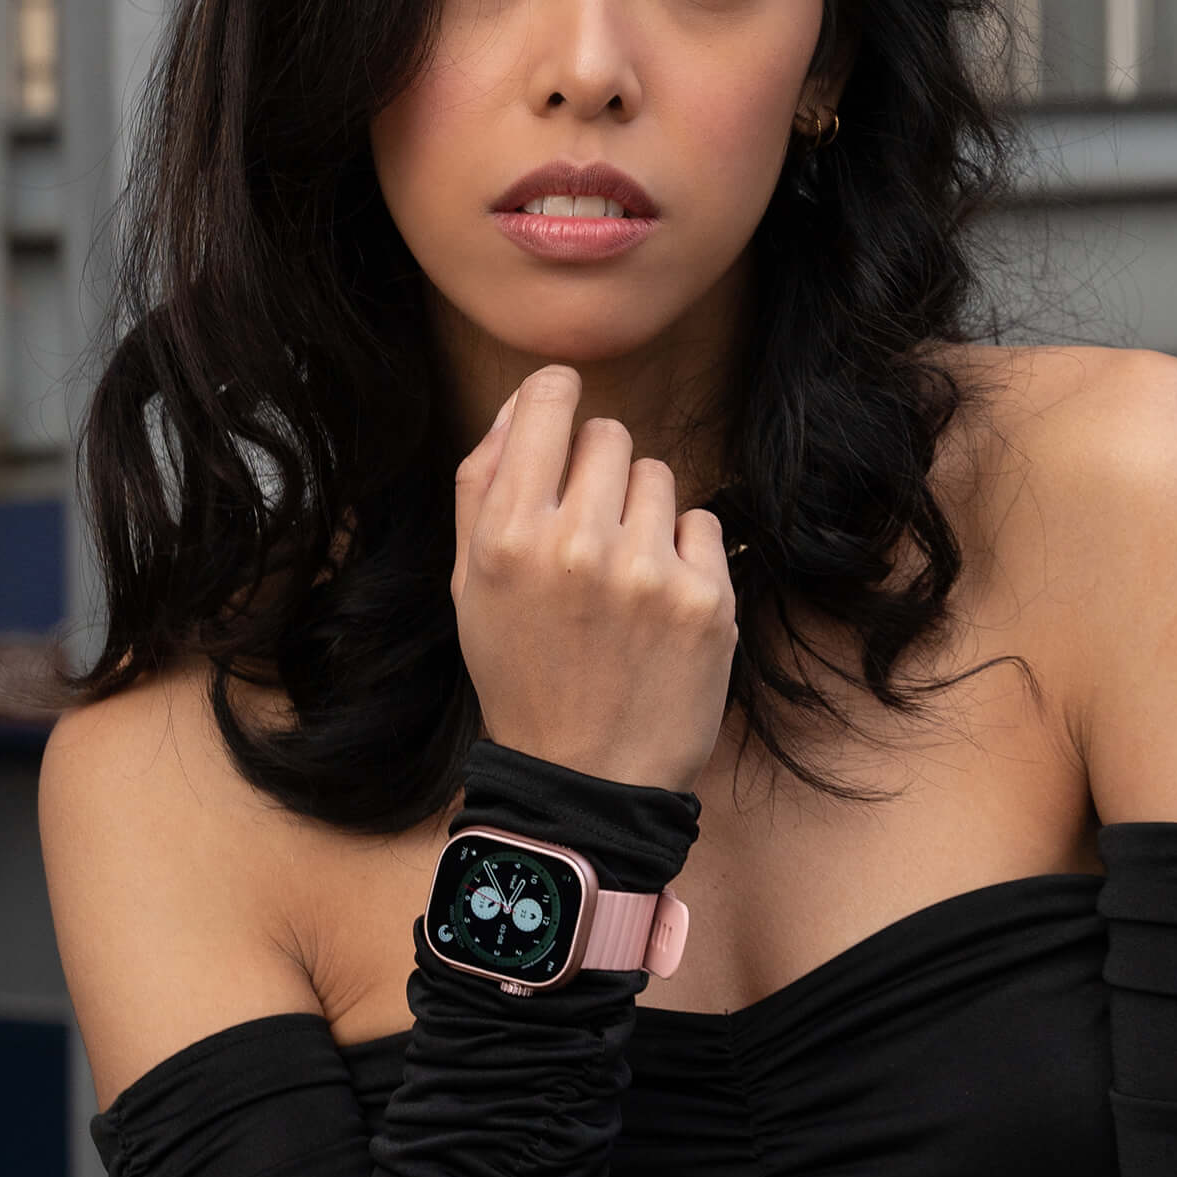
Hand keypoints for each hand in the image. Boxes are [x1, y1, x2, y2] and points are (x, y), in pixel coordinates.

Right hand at [452, 366, 736, 791]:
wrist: (586, 777)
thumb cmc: (522, 674)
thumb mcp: (471, 584)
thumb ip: (484, 484)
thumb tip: (523, 400)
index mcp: (510, 537)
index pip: (549, 402)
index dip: (557, 399)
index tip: (563, 413)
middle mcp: (577, 544)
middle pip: (608, 434)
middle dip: (597, 470)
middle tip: (587, 530)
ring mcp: (648, 571)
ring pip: (658, 475)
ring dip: (641, 512)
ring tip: (622, 575)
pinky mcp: (705, 599)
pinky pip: (700, 523)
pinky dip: (682, 553)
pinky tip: (657, 603)